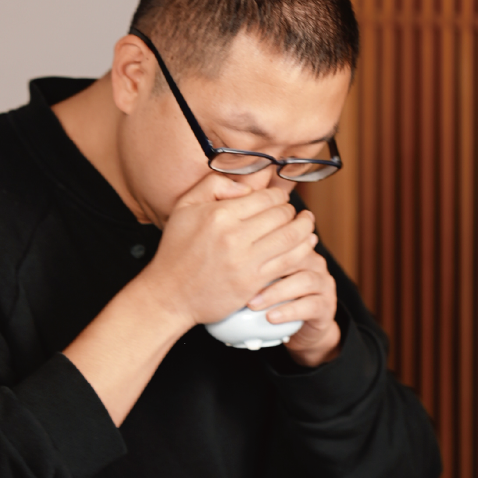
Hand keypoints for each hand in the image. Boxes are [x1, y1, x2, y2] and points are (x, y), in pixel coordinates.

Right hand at [141, 171, 320, 331]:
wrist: (169, 293)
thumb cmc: (176, 249)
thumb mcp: (185, 206)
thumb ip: (213, 184)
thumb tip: (246, 188)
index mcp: (220, 214)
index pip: (265, 197)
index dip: (278, 196)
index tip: (279, 200)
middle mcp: (234, 236)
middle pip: (281, 215)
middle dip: (292, 211)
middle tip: (294, 212)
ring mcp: (245, 261)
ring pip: (290, 237)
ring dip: (305, 228)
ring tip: (308, 223)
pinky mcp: (252, 282)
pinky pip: (288, 262)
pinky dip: (303, 250)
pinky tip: (308, 244)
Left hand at [248, 246, 340, 366]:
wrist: (301, 327)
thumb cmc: (275, 299)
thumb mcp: (261, 277)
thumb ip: (248, 262)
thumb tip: (219, 252)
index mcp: (297, 248)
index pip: (284, 237)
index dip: (262, 245)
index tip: (236, 257)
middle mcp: (314, 261)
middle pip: (296, 255)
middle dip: (268, 267)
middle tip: (241, 281)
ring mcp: (323, 282)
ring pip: (305, 280)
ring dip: (276, 292)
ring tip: (253, 304)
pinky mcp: (327, 305)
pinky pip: (311, 305)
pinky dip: (289, 311)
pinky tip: (271, 317)